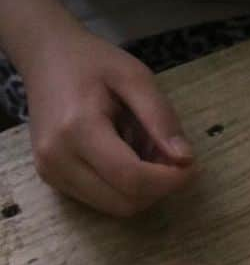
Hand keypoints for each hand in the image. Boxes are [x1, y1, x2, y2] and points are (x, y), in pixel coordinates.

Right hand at [23, 24, 194, 216]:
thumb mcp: (134, 76)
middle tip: (169, 159)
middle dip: (157, 188)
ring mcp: (51, 172)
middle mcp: (57, 157)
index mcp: (76, 128)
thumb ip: (161, 118)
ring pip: (116, 208)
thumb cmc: (91, 63)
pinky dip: (124, 190)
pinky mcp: (52, 180)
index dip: (169, 181)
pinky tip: (125, 160)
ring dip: (143, 191)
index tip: (190, 167)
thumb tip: (185, 159)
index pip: (132, 178)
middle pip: (125, 202)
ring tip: (145, 155)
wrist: (44, 56)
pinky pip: (102, 202)